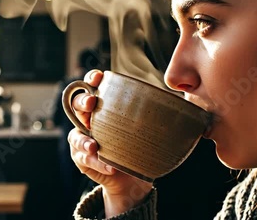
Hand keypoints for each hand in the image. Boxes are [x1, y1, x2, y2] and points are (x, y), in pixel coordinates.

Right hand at [67, 69, 152, 216]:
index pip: (92, 87)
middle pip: (76, 105)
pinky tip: (110, 166)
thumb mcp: (147, 127)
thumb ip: (154, 112)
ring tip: (94, 145)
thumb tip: (181, 100)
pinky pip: (84, 159)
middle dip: (82, 102)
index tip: (98, 78)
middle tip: (92, 104)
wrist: (132, 178)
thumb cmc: (139, 146)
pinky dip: (97, 162)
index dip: (91, 79)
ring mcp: (83, 140)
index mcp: (103, 106)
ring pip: (75, 135)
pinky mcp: (82, 159)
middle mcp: (88, 120)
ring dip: (84, 139)